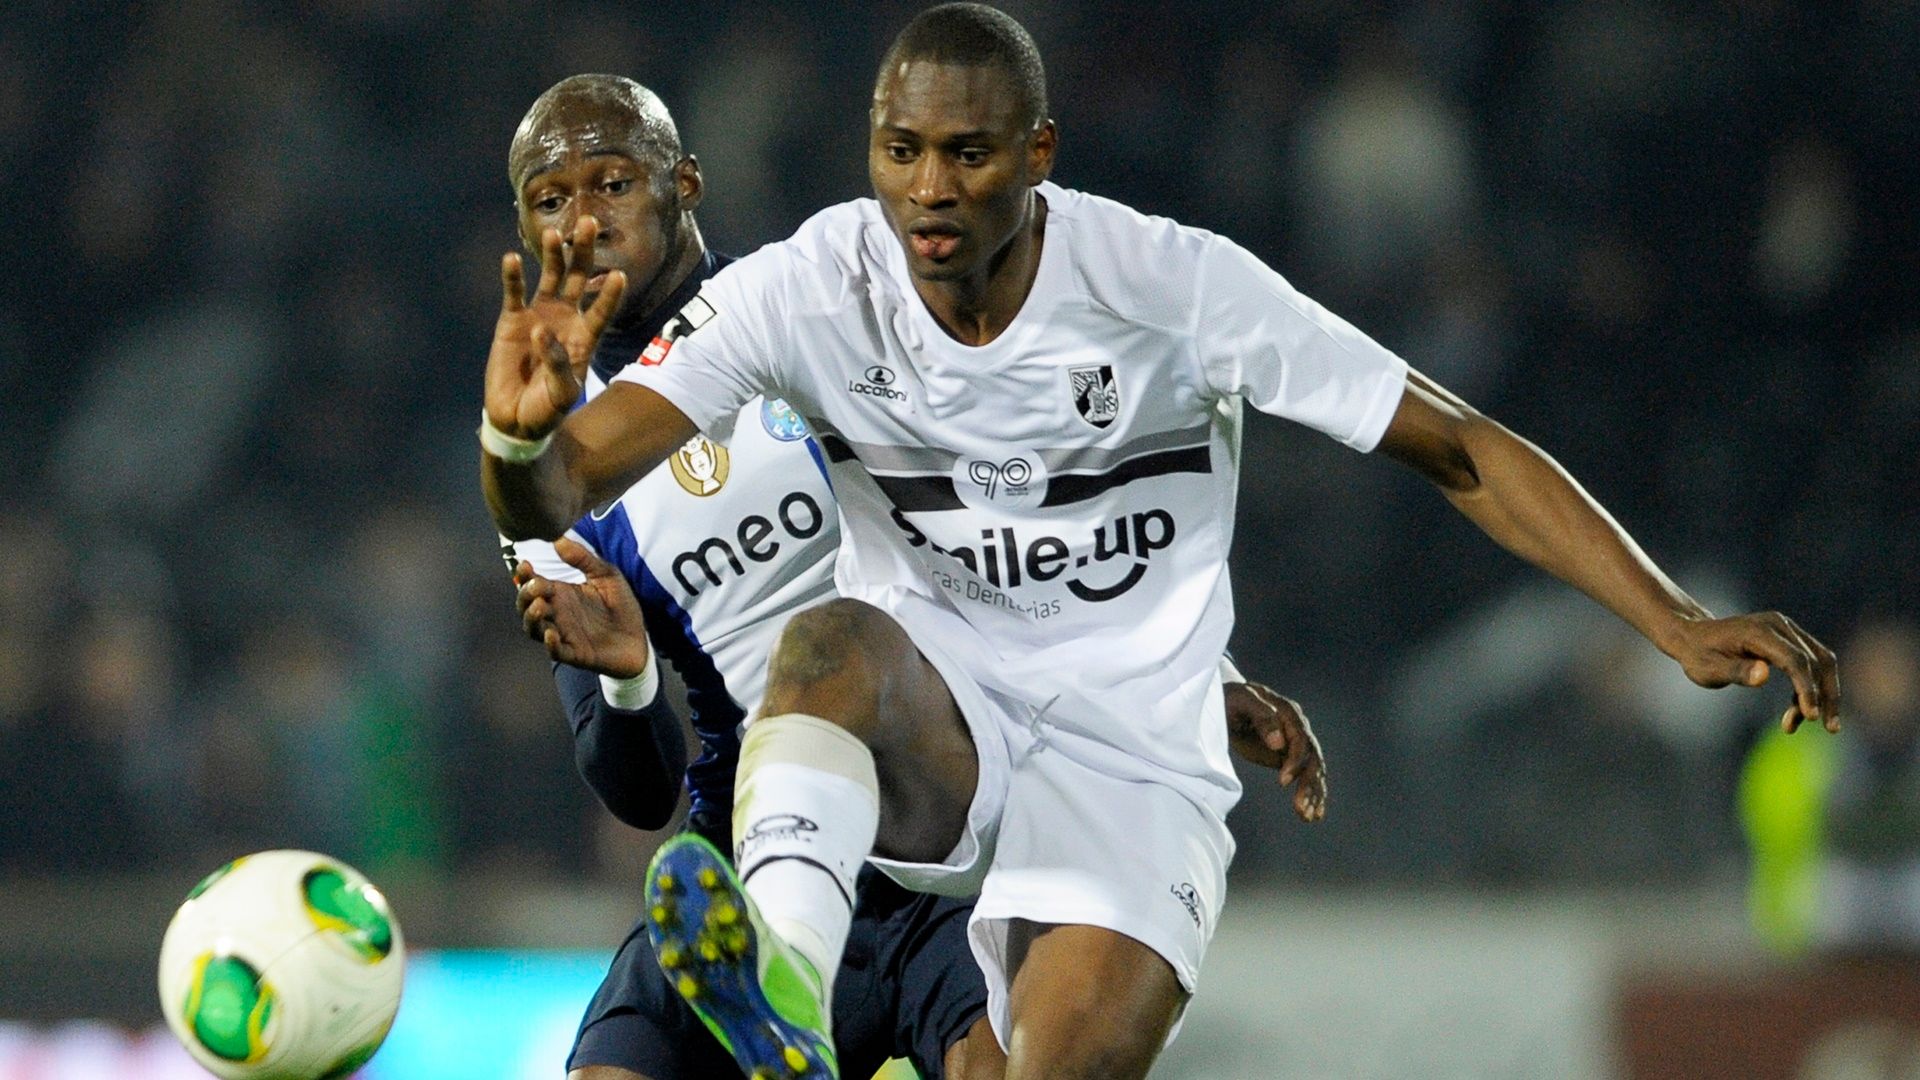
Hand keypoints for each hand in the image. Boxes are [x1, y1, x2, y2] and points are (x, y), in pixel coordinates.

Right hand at [483, 216, 627, 440]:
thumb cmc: (546, 409)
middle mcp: (566, 319)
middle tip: (589, 223)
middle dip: (584, 252)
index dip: (610, 294)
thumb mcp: (561, 395)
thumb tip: (543, 332)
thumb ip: (558, 365)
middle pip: (579, 278)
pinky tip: (512, 259)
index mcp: (585, 338)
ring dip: (552, 255)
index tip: (619, 275)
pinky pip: (514, 293)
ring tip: (553, 233)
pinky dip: (513, 277)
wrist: (517, 419)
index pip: (602, 311)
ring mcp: (539, 315)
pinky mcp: (512, 320)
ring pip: (550, 277)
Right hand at [514, 537, 651, 677]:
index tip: (524, 565)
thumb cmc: (621, 606)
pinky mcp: (575, 653)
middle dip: (525, 595)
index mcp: (561, 594)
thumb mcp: (606, 575)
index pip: (534, 583)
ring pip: (534, 629)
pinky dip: (550, 644)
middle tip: (535, 586)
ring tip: (540, 606)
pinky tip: (551, 634)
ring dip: (532, 618)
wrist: (640, 638)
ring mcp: (564, 634)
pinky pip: (556, 652)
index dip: (524, 575)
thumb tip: (559, 540)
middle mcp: (557, 614)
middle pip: (527, 606)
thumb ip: (584, 559)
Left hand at [1225, 681, 1326, 821]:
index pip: (1301, 740)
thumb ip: (1261, 716)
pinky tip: (1313, 814)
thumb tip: (1280, 742)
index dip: (1295, 761)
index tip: (1282, 781)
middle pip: (1312, 758)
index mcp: (1289, 713)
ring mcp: (1296, 744)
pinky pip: (1306, 776)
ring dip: (1313, 794)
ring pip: (1313, 770)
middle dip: (1308, 784)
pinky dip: (1312, 795)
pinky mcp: (1290, 758)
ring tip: (1308, 817)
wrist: (1227, 703)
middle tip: (1300, 808)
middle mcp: (1299, 728)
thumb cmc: (1231, 700)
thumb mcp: (1241, 701)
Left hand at [1664, 611, 1840, 733]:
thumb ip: (1736, 672)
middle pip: (1817, 660)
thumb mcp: (1708, 669)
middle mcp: (1779, 625)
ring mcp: (1787, 630)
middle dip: (1826, 695)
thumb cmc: (1698, 655)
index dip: (1807, 688)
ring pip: (1820, 662)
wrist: (1693, 637)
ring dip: (1824, 694)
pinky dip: (1811, 688)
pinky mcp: (1790, 639)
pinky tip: (1799, 711)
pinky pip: (1811, 663)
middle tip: (1829, 728)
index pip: (1795, 660)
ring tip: (1809, 723)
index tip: (1810, 716)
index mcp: (1759, 631)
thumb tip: (1763, 675)